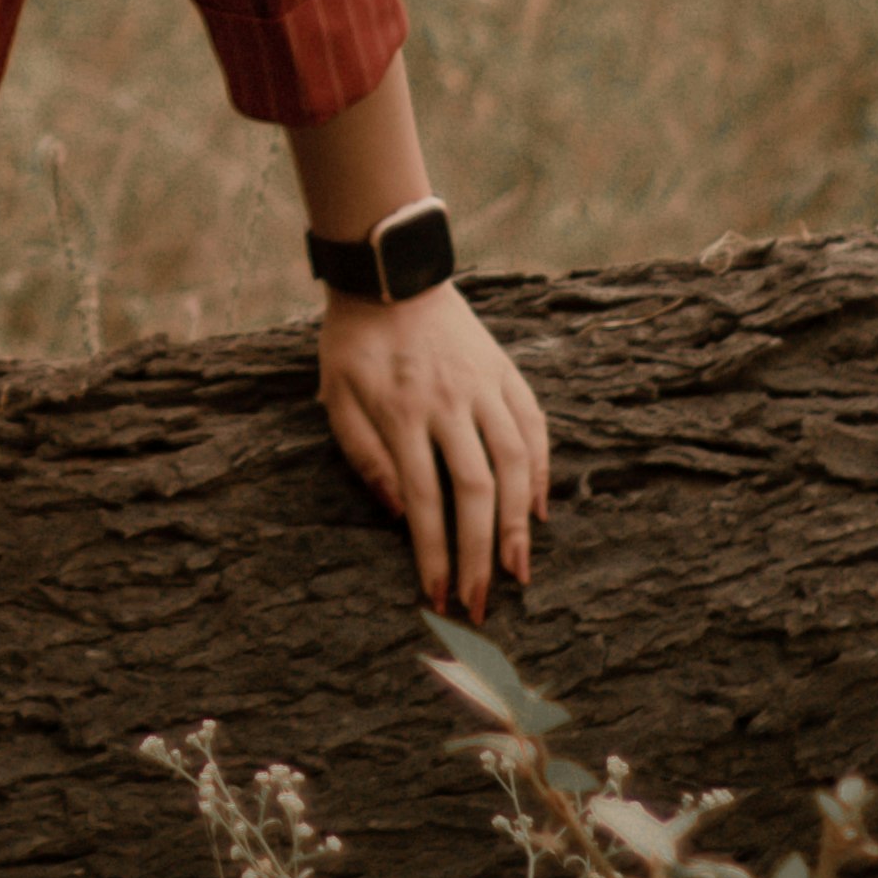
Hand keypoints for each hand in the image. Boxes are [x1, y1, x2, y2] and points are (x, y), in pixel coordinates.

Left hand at [318, 286, 552, 618]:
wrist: (390, 275)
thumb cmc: (353, 343)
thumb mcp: (335, 397)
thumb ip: (363, 456)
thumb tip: (402, 513)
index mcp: (401, 413)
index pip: (425, 501)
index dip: (434, 554)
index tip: (438, 596)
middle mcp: (449, 403)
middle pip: (476, 491)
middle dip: (480, 554)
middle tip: (483, 602)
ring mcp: (483, 386)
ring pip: (515, 463)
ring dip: (520, 522)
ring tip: (520, 569)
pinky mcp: (505, 372)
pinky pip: (534, 427)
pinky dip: (541, 471)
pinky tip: (539, 510)